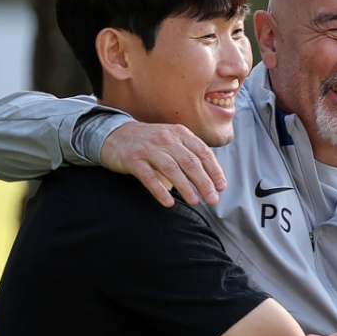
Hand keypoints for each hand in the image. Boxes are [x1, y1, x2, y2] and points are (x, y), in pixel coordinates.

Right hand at [101, 121, 227, 206]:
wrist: (115, 134)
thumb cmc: (151, 142)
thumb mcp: (173, 140)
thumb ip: (190, 153)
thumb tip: (212, 177)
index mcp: (180, 133)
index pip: (203, 152)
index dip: (214, 171)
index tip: (221, 187)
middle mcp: (166, 138)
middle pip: (190, 162)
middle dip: (204, 183)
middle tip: (212, 199)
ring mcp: (149, 148)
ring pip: (172, 169)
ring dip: (186, 187)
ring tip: (195, 202)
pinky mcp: (133, 159)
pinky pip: (148, 177)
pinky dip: (160, 191)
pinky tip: (169, 203)